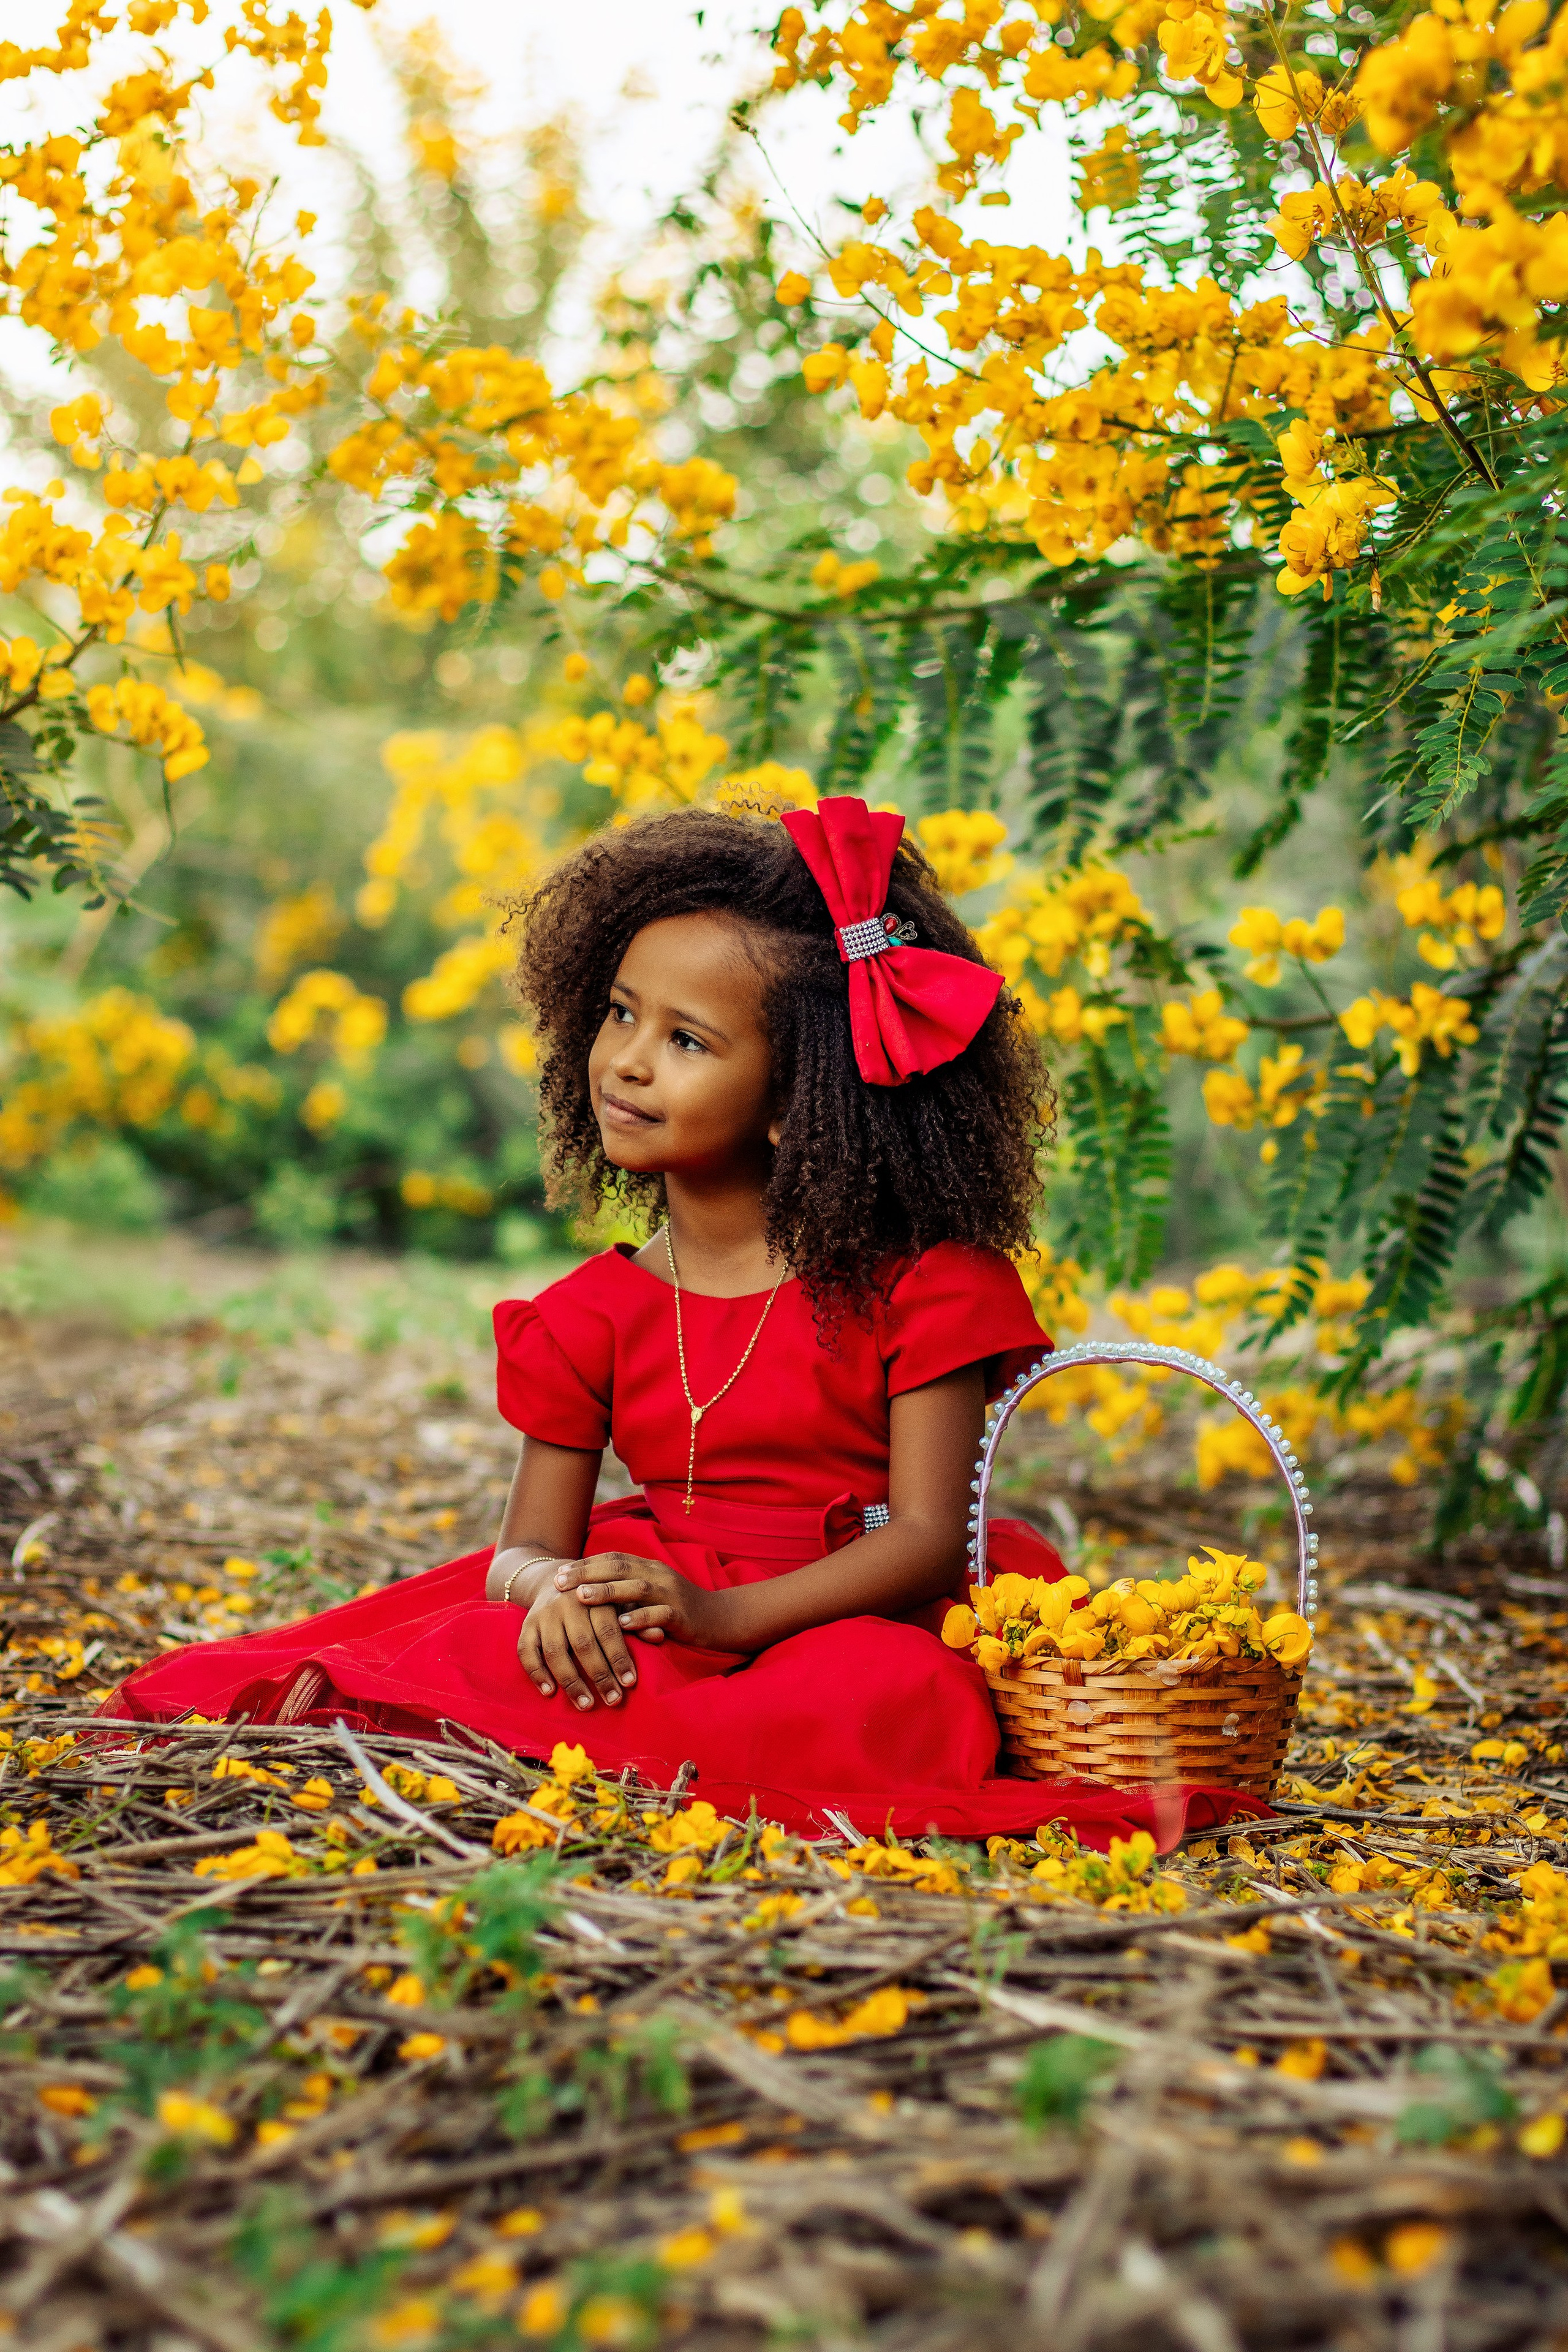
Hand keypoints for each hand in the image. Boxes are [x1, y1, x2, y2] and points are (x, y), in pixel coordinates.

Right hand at [516, 1568, 641, 1712]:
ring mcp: (544, 1615)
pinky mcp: (526, 1625)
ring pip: (555, 1652)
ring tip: (587, 1705)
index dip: (620, 1657)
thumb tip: (660, 1634)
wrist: (553, 1578)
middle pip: (583, 1644)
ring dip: (571, 1682)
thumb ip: (638, 1620)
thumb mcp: (618, 1602)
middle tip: (614, 1700)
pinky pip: (526, 1652)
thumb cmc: (596, 1599)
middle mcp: (567, 1604)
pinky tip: (550, 1693)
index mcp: (594, 1596)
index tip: (630, 1682)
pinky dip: (537, 1673)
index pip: (608, 1630)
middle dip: (600, 1675)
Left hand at [553, 1555, 729, 1649]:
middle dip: (587, 1573)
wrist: (721, 1618)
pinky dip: (640, 1618)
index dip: (585, 1564)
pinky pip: (659, 1614)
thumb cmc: (678, 1609)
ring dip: (607, 1591)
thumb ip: (626, 1591)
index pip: (612, 1559)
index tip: (558, 1573)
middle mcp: (658, 1575)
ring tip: (582, 1597)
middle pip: (619, 1568)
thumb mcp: (651, 1594)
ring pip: (636, 1587)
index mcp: (649, 1568)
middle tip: (559, 1582)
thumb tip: (588, 1594)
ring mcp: (671, 1594)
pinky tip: (621, 1625)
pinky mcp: (682, 1615)